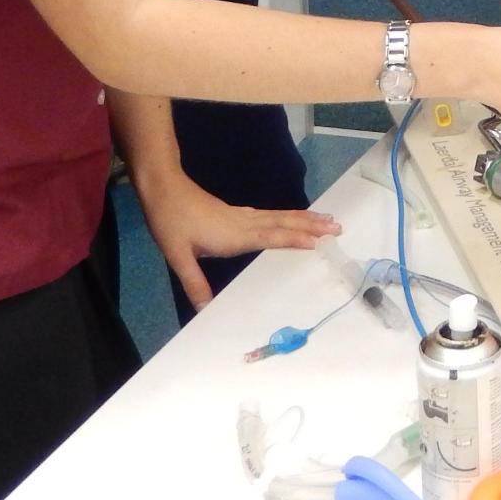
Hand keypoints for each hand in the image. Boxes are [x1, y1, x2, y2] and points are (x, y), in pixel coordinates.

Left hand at [133, 169, 337, 312]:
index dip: (295, 238)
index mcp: (235, 234)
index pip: (272, 237)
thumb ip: (194, 283)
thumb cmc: (170, 221)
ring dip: (304, 218)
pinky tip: (293, 218)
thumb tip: (206, 310)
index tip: (320, 241)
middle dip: (311, 226)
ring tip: (327, 219)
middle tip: (338, 226)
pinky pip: (270, 215)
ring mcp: (241, 216)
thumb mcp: (177, 255)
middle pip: (283, 222)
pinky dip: (288, 216)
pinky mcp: (236, 213)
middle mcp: (244, 223)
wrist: (162, 188)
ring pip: (280, 216)